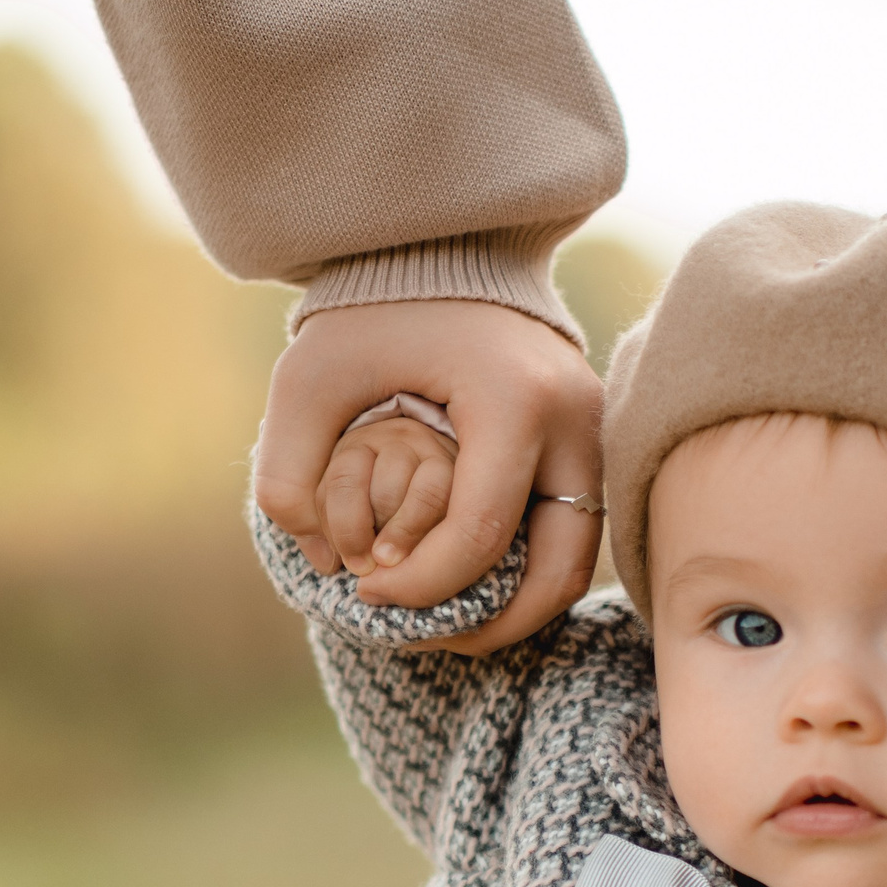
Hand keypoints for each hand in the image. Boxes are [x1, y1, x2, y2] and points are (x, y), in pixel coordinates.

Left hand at [255, 298, 603, 650]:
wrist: (444, 250)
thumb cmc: (371, 312)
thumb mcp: (309, 378)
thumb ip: (289, 467)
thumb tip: (318, 559)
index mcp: (511, 400)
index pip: (478, 535)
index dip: (418, 586)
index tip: (364, 593)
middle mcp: (576, 420)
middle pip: (555, 570)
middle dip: (487, 626)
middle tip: (419, 637)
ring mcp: (597, 434)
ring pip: (575, 564)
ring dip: (516, 612)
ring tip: (444, 625)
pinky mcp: (594, 444)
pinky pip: (573, 536)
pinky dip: (527, 576)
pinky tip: (467, 586)